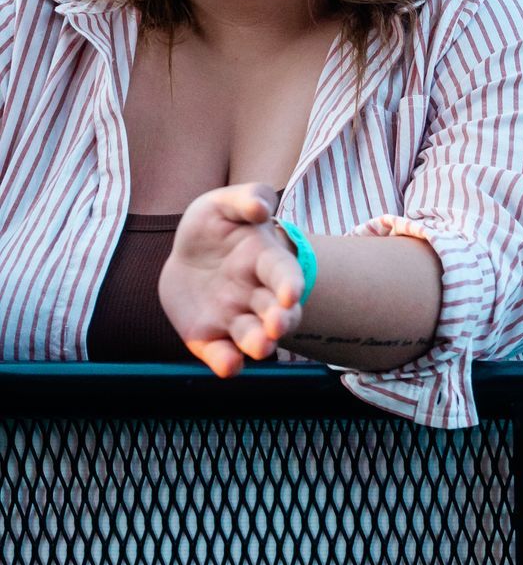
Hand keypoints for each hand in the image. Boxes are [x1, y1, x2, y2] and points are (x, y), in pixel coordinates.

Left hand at [157, 184, 306, 377]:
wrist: (190, 257)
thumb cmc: (215, 226)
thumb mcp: (224, 203)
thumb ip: (246, 199)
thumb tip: (261, 208)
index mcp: (265, 261)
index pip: (283, 273)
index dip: (290, 283)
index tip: (291, 294)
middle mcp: (257, 295)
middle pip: (277, 313)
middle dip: (281, 321)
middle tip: (277, 327)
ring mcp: (235, 318)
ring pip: (253, 337)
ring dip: (259, 344)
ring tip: (260, 347)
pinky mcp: (210, 337)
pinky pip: (221, 353)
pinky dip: (227, 362)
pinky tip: (228, 365)